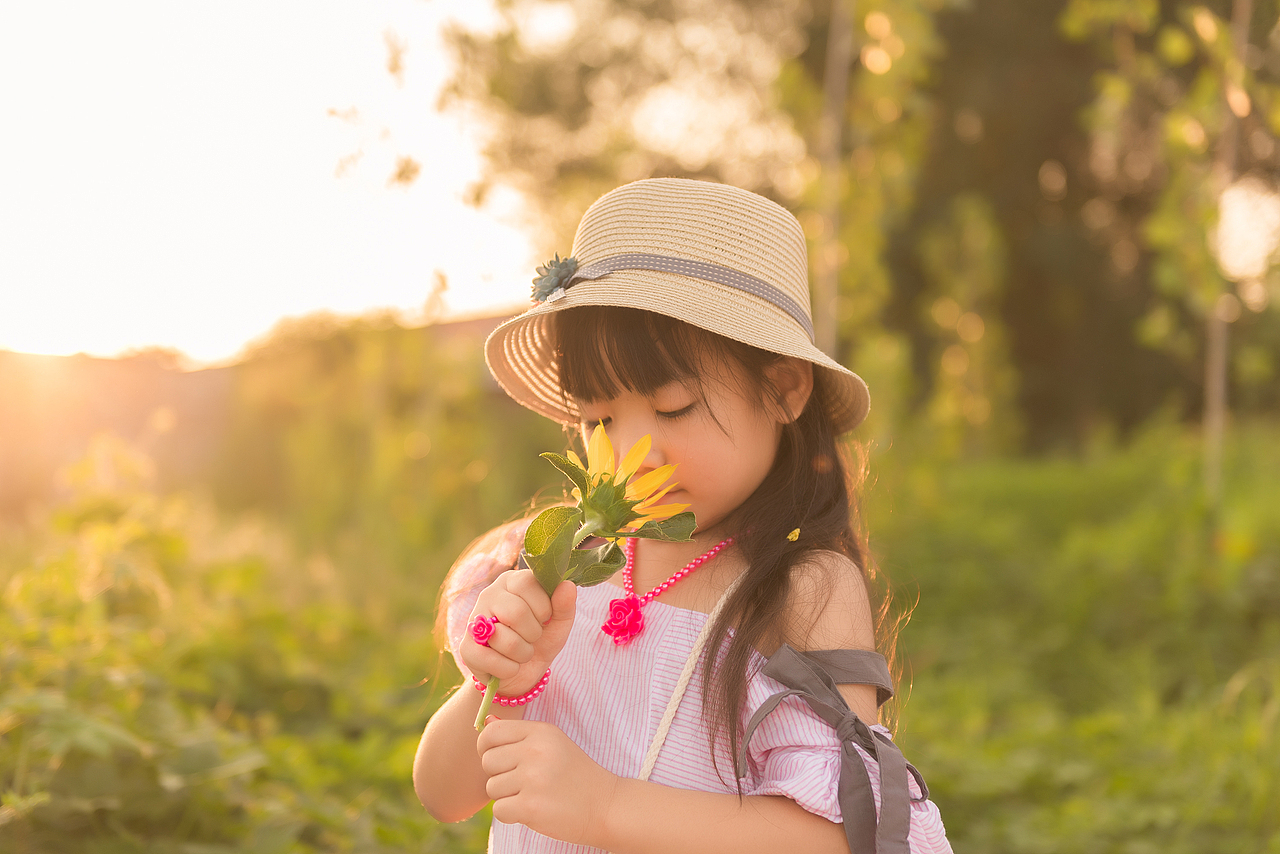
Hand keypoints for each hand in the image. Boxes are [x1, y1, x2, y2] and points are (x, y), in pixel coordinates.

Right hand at [461, 570, 575, 695]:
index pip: (527, 583)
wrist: (525, 672)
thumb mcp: (559, 623)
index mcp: (512, 581)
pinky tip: (508, 665)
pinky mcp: (466, 648)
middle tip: (532, 637)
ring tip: (521, 652)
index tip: (545, 618)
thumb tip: (568, 585)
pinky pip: (490, 660)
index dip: (543, 607)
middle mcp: (490, 594)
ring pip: (504, 639)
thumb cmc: (542, 639)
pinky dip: (509, 669)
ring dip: (523, 654)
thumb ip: (565, 604)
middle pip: (515, 612)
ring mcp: (474, 620)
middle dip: (533, 633)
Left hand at [477, 717, 618, 845]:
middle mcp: (536, 751)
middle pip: (487, 761)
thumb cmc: (575, 774)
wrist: (604, 806)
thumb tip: (487, 720)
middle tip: (521, 781)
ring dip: (506, 796)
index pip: (491, 732)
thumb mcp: (552, 744)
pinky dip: (511, 814)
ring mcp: (533, 778)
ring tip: (531, 795)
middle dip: (498, 774)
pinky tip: (531, 810)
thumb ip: (519, 734)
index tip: (501, 759)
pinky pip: (498, 810)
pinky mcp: (531, 806)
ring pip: (492, 787)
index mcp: (541, 732)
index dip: (487, 747)